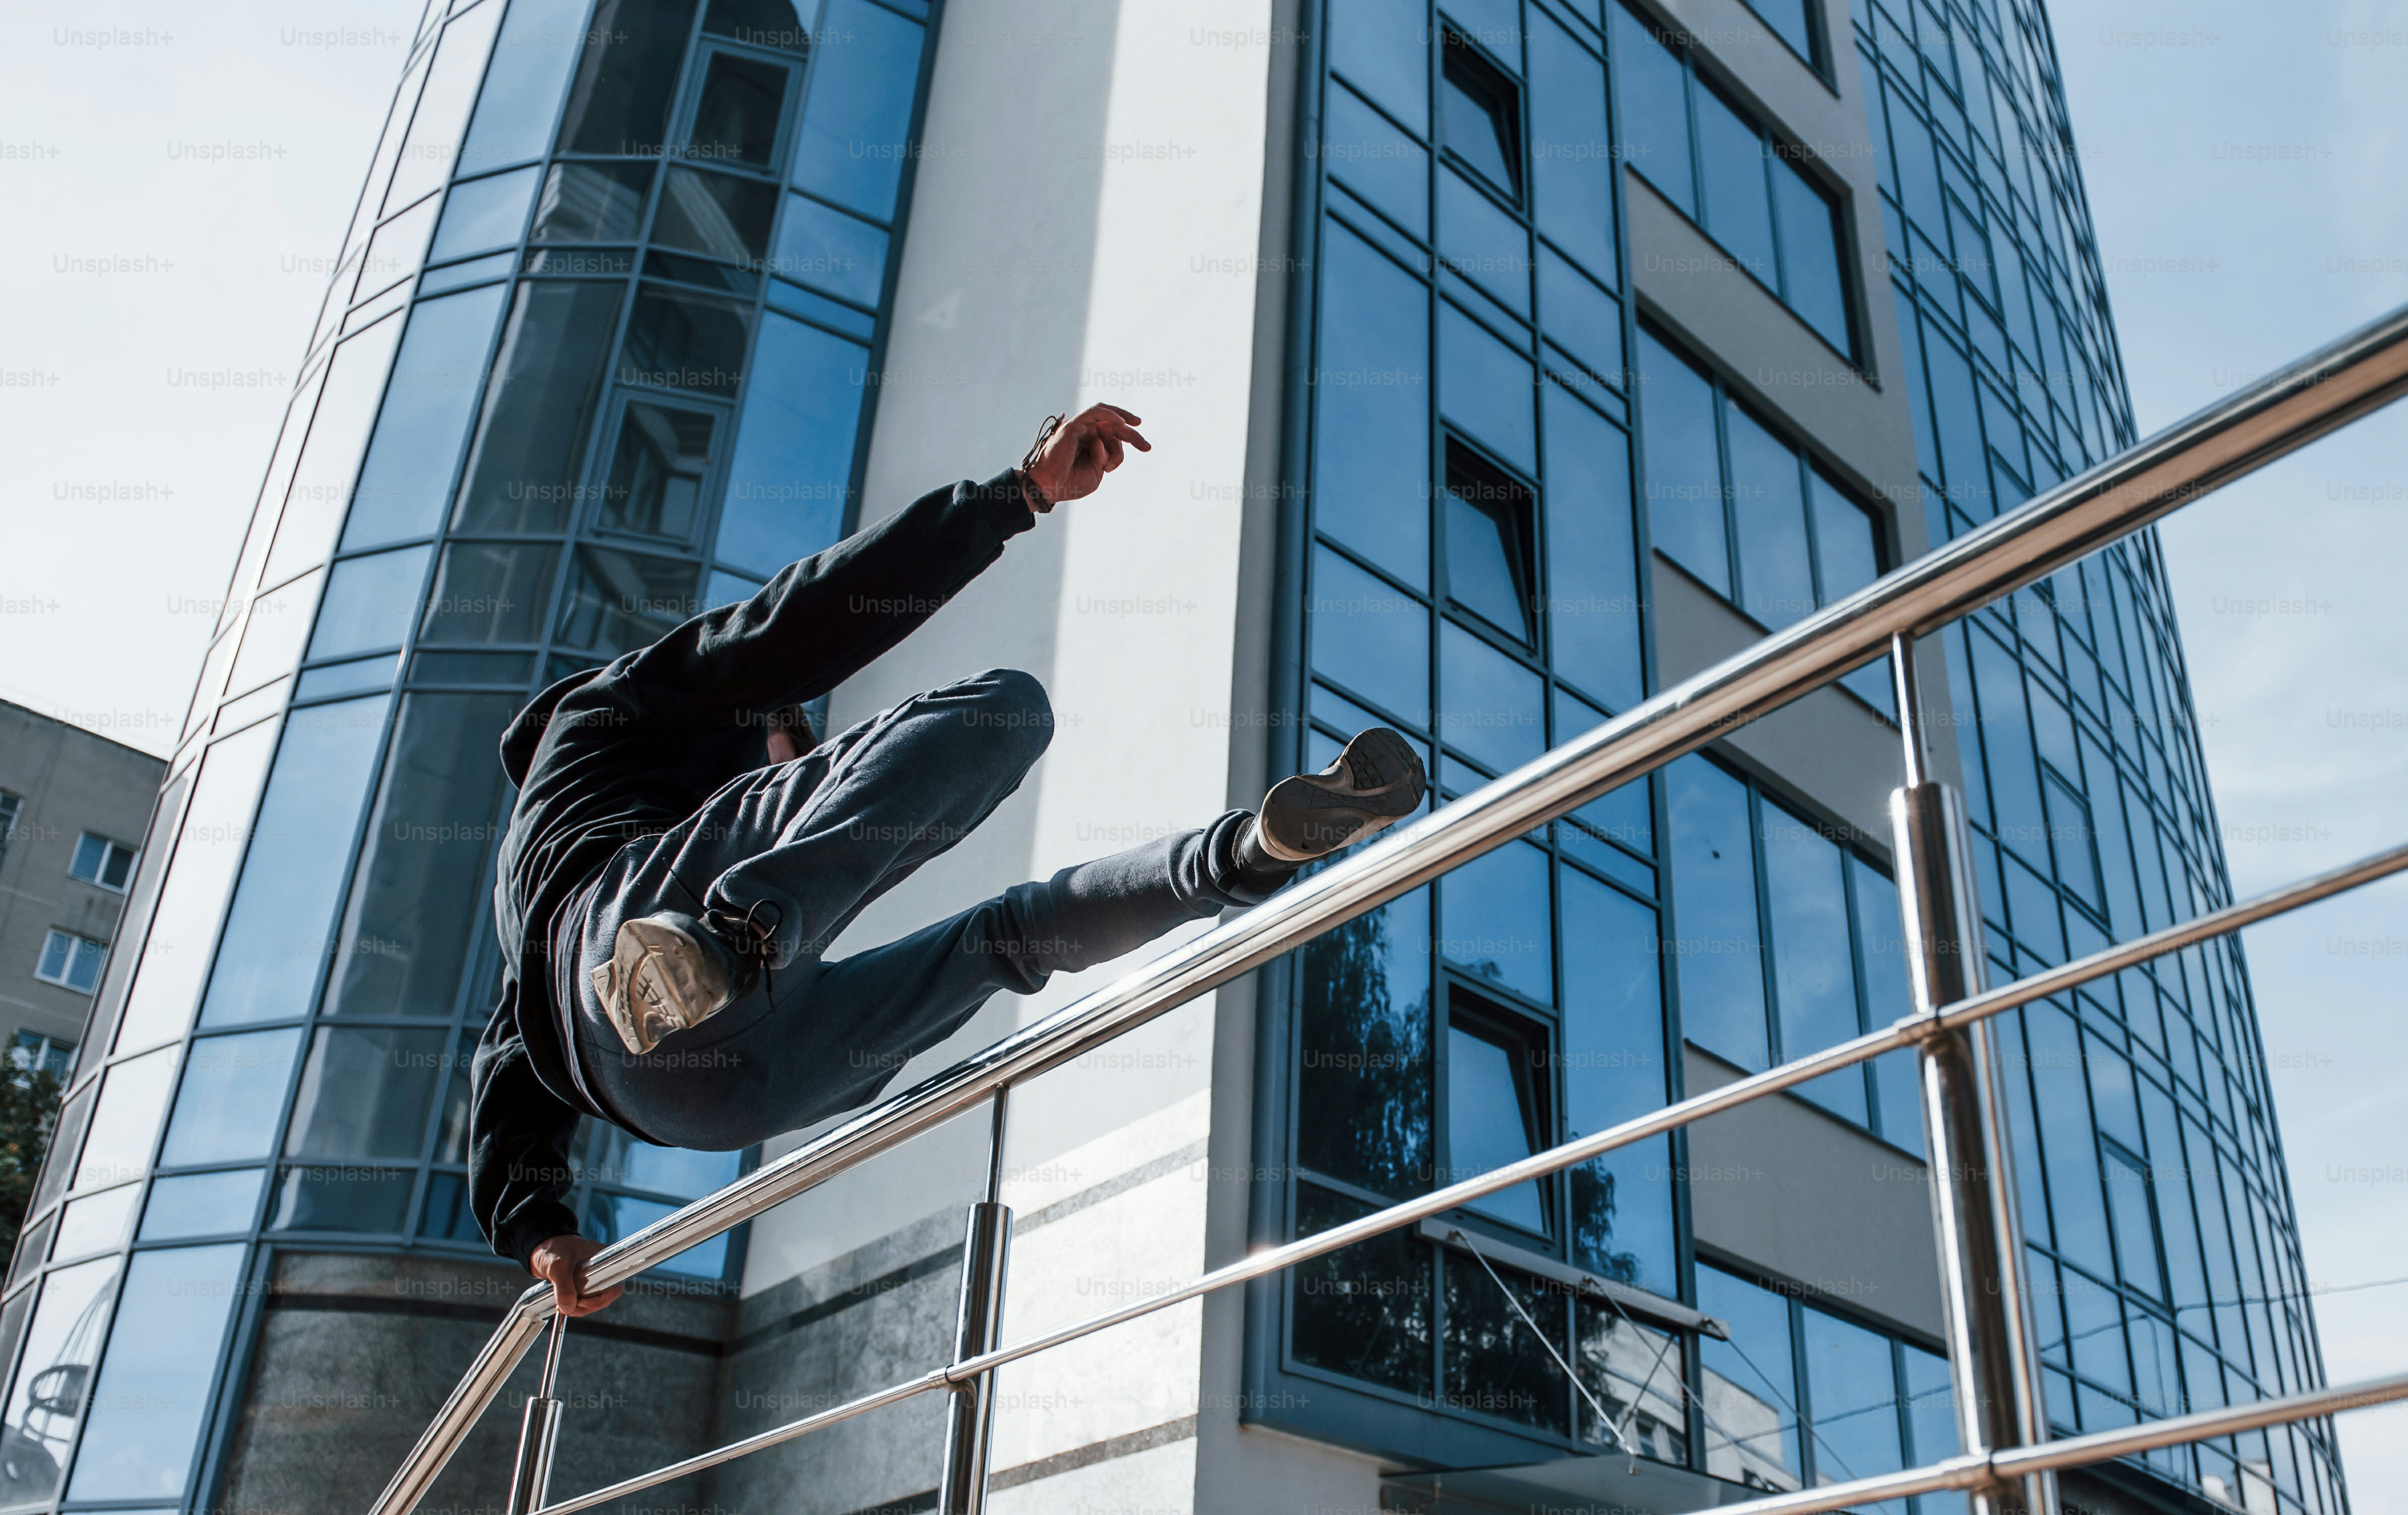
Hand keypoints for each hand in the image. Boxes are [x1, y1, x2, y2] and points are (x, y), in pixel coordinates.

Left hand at [528, 1234, 621, 1316]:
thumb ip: (564, 1286)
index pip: (613, 1287)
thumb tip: (569, 1307)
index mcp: (603, 1261)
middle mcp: (599, 1272)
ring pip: (591, 1304)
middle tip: (569, 1306)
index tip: (582, 1301)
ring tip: (561, 1305)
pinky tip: (561, 1304)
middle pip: (603, 1299)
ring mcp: (589, 1280)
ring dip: (578, 1309)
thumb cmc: (552, 1248)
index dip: (601, 1299)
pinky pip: (581, 1303)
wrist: (538, 1247)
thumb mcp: (558, 1265)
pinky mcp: (578, 1287)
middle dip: (586, 1306)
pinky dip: (572, 1307)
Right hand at [1023, 404, 1149, 506]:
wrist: (1051, 487)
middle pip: (1113, 426)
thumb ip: (1107, 457)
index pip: (1115, 435)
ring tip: (1135, 429)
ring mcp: (1079, 428)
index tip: (1146, 447)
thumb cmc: (1071, 482)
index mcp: (1091, 444)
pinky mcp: (1074, 425)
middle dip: (1132, 434)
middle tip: (1146, 446)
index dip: (1132, 438)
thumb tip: (1107, 443)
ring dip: (1122, 424)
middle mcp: (1086, 433)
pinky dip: (1108, 415)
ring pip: (1106, 420)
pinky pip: (1094, 412)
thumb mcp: (1098, 472)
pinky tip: (1121, 422)